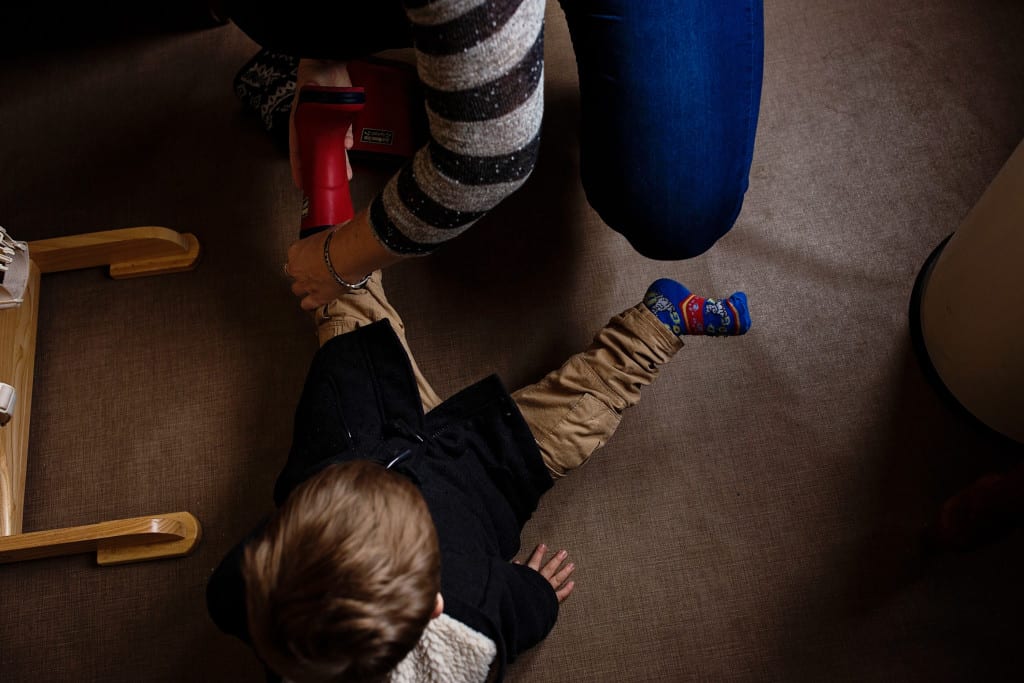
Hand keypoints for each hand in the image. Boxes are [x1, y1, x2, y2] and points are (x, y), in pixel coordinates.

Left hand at [285, 228, 346, 310]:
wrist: (348, 255)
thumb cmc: (341, 239)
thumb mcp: (329, 231)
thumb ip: (328, 237)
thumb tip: (337, 234)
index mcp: (296, 250)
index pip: (295, 254)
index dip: (305, 256)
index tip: (314, 255)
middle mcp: (297, 268)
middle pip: (293, 273)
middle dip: (303, 272)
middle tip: (316, 269)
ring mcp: (305, 284)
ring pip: (297, 290)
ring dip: (305, 288)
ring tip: (316, 285)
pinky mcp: (317, 298)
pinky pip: (307, 304)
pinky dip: (311, 303)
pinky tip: (318, 300)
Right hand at [289, 59, 354, 188]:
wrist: (328, 57)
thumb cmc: (314, 74)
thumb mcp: (313, 89)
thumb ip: (318, 100)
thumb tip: (335, 126)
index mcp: (301, 121)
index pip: (298, 149)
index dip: (299, 168)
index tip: (302, 184)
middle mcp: (312, 124)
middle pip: (318, 151)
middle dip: (323, 169)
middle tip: (329, 185)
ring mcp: (326, 121)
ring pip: (332, 145)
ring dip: (339, 159)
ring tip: (345, 174)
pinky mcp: (340, 115)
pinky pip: (344, 132)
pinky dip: (347, 140)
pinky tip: (350, 146)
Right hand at [514, 544, 575, 602]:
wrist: (521, 609)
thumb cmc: (515, 594)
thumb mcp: (511, 579)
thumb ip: (514, 571)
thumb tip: (515, 563)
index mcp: (529, 576)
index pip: (534, 562)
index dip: (539, 553)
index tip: (543, 545)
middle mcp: (540, 582)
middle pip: (549, 568)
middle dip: (557, 560)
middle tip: (564, 553)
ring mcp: (546, 590)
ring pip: (557, 579)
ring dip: (564, 572)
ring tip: (571, 565)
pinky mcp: (550, 600)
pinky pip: (560, 595)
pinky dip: (567, 589)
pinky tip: (572, 583)